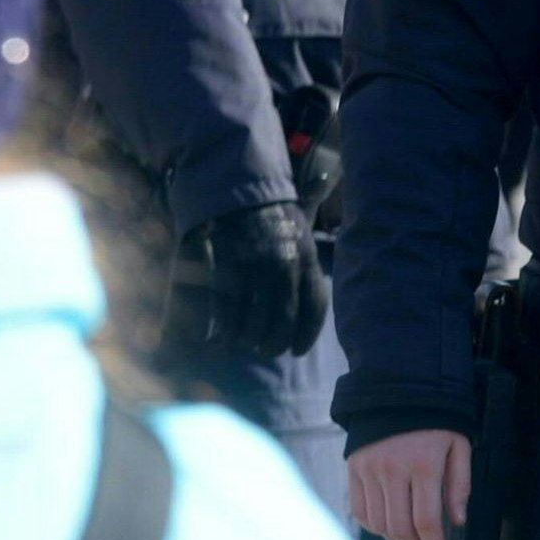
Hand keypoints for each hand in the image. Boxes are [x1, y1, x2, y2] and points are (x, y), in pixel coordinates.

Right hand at [166, 198, 327, 362]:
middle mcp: (283, 266)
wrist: (239, 190)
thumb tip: (309, 308)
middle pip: (284, 320)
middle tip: (266, 349)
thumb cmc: (273, 219)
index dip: (306, 336)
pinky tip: (225, 333)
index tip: (296, 350)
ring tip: (246, 342)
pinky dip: (227, 326)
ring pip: (255, 318)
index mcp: (306, 259)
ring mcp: (253, 266)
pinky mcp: (225, 265)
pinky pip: (228, 307)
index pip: (314, 308)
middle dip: (274, 342)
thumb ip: (307, 272)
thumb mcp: (301, 240)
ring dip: (250, 338)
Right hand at [349, 429, 469, 539]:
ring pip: (378, 523)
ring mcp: (369, 470)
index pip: (426, 520)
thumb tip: (457, 520)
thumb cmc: (433, 421)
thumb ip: (460, 485)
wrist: (395, 391)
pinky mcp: (354, 468)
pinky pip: (359, 509)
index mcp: (423, 465)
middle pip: (399, 527)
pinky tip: (387, 526)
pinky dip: (373, 526)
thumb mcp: (458, 446)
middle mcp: (392, 470)